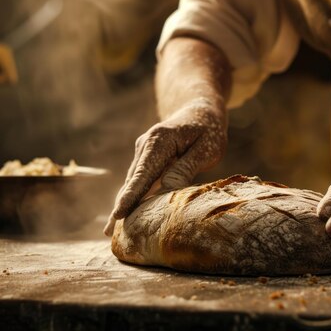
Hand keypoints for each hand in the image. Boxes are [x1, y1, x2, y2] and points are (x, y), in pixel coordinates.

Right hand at [103, 98, 225, 235]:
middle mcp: (145, 146)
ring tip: (111, 231)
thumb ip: (186, 168)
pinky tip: (125, 216)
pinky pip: (139, 181)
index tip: (118, 214)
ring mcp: (144, 153)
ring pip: (133, 183)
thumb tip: (167, 190)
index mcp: (159, 141)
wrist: (200, 111)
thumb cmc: (208, 130)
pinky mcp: (147, 160)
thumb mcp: (206, 148)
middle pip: (132, 181)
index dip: (131, 196)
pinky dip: (133, 198)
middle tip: (109, 232)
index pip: (142, 174)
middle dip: (121, 206)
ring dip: (124, 205)